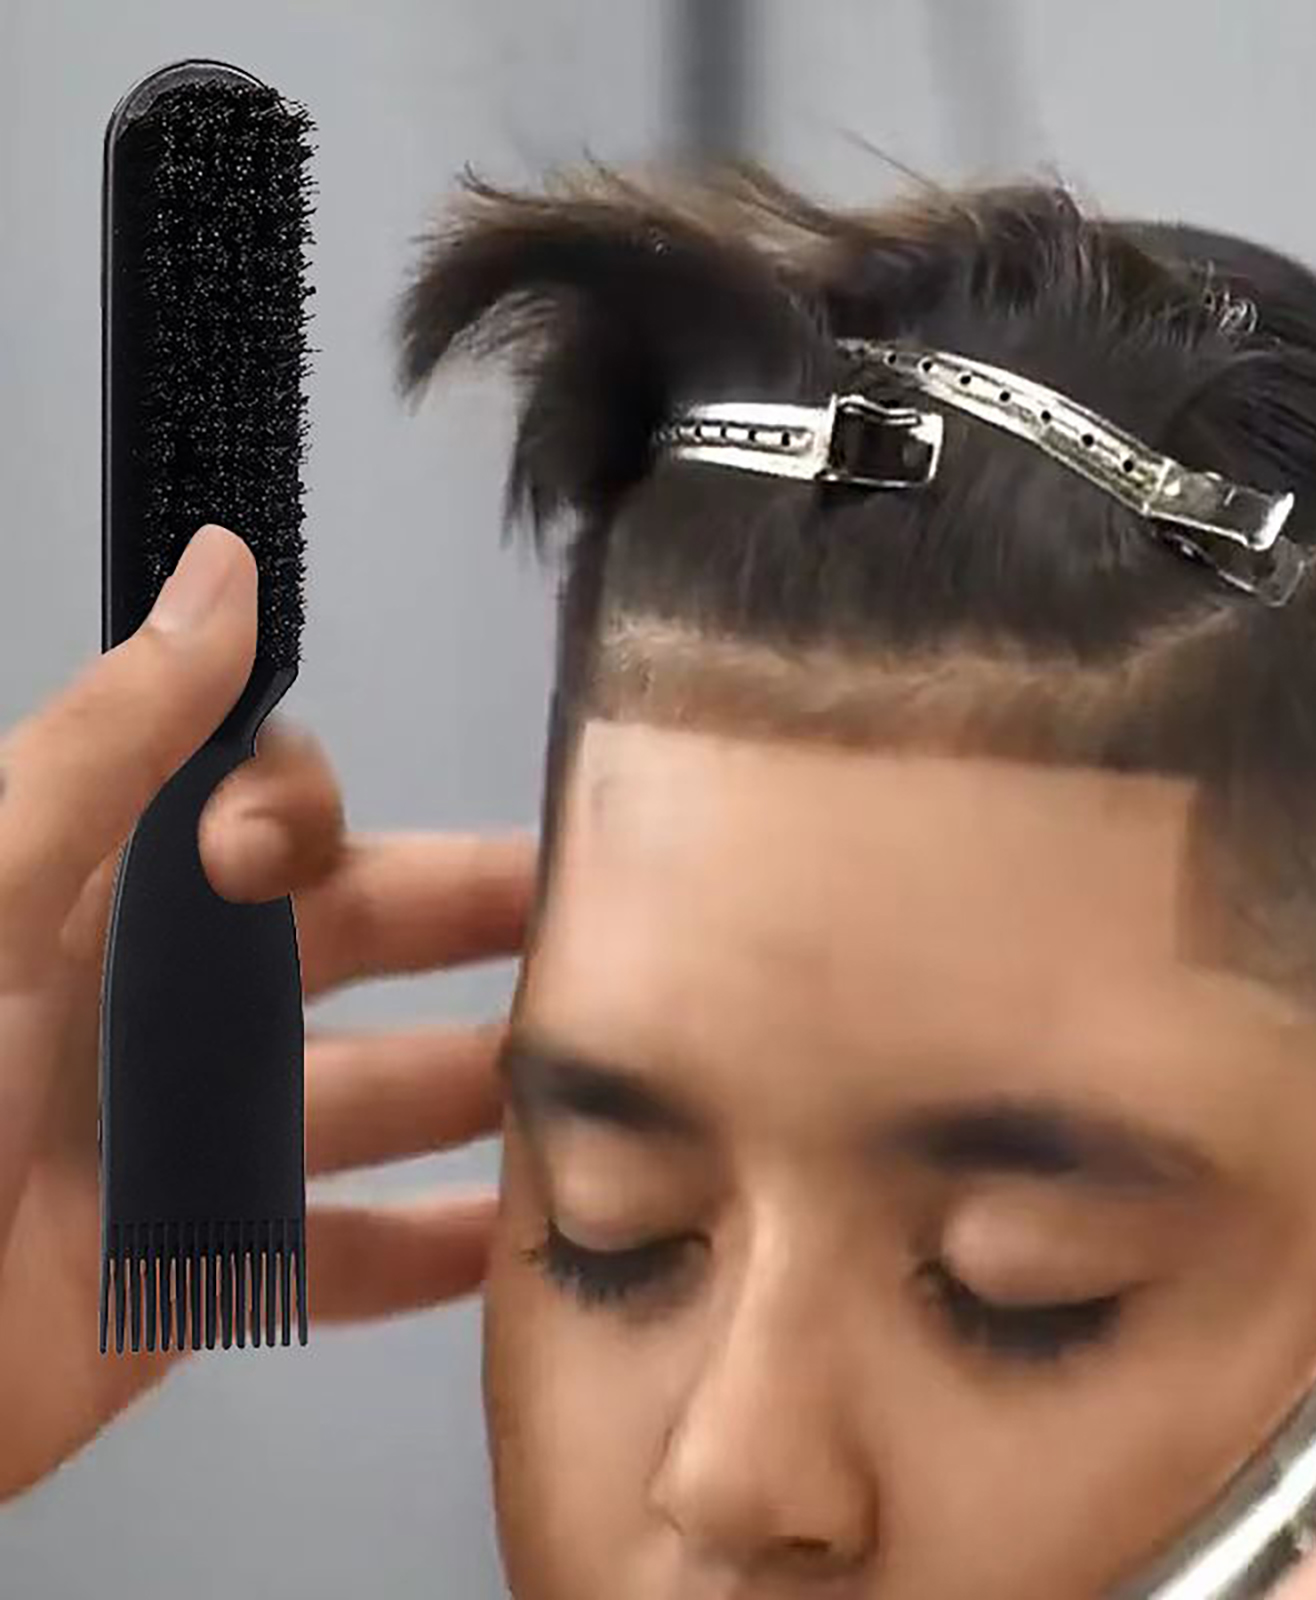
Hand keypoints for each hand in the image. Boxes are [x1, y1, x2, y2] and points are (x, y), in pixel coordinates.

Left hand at [0, 524, 535, 1497]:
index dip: (308, 815)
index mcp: (112, 906)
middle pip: (359, 941)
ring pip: (380, 1094)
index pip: (260, 821)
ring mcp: (195, 1143)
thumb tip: (222, 575)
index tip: (284, 857)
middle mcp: (169, 1010)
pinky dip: (444, 1250)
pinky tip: (540, 1237)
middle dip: (477, 925)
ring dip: (489, 1088)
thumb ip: (114, 749)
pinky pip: (349, 1252)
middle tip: (603, 921)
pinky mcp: (205, 1271)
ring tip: (613, 1079)